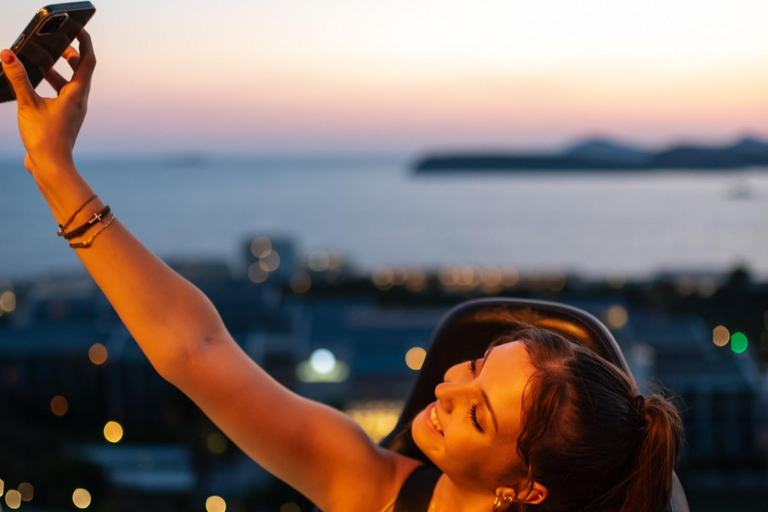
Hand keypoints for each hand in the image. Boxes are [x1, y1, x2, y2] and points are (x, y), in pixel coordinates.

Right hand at [0, 29, 95, 175]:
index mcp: (76, 94)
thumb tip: (8, 55)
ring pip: (70, 85)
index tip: (78, 30)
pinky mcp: (63, 120)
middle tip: (58, 46)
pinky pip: (61, 97)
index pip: (87, 61)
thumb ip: (18, 79)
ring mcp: (72, 112)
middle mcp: (79, 101)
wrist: (51, 167)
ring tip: (41, 63)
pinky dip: (51, 87)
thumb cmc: (45, 138)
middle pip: (81, 72)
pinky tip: (35, 89)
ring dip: (58, 72)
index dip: (84, 44)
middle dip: (71, 56)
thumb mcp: (28, 104)